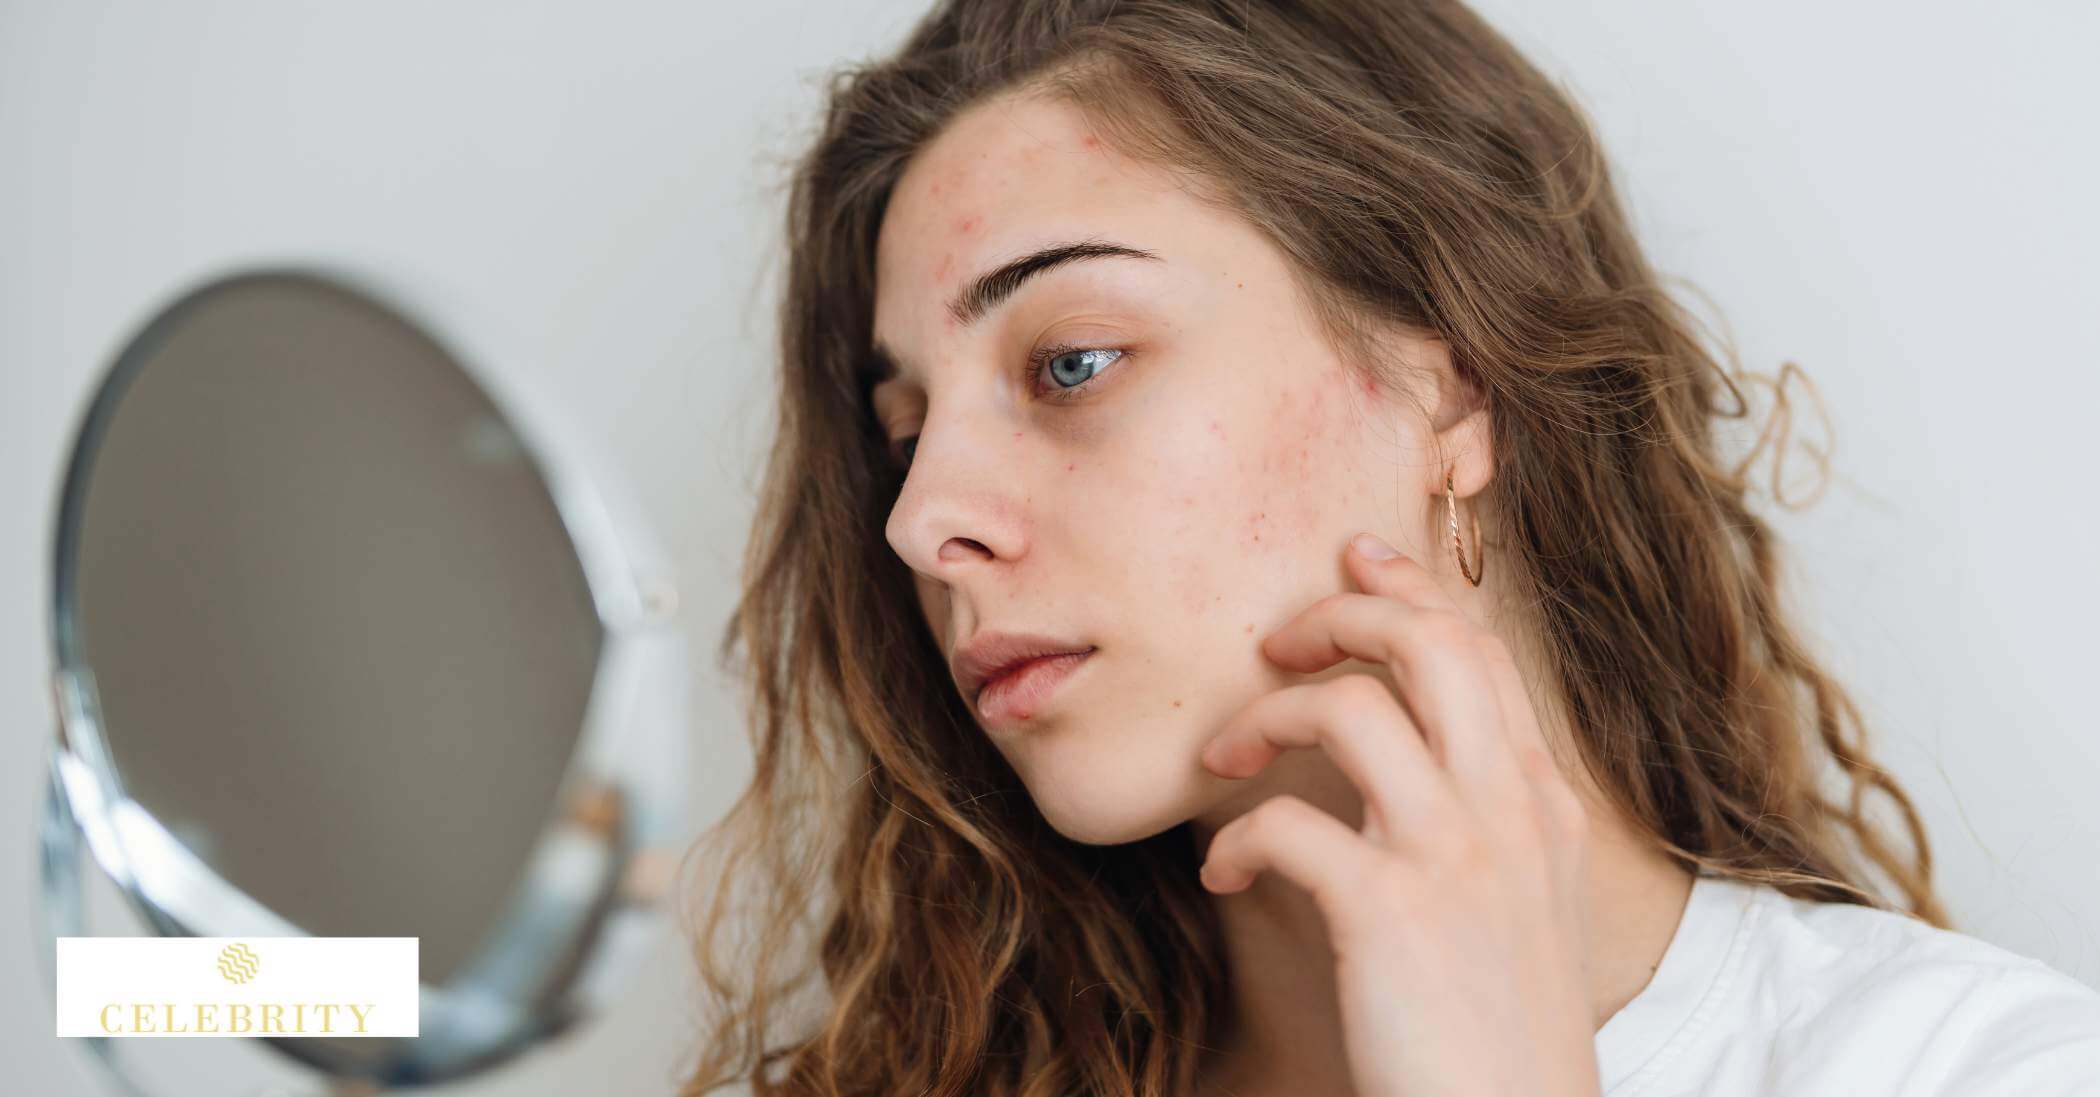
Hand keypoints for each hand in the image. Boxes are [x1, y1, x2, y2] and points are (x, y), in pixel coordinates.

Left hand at [1196, 532, 1599, 1096]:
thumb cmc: (1501, 1032)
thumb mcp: (1526, 908)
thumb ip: (1486, 825)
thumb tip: (1403, 769)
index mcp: (1541, 803)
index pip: (1480, 652)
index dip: (1410, 590)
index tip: (1353, 557)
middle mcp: (1509, 810)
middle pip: (1428, 642)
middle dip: (1340, 613)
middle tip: (1274, 643)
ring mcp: (1454, 855)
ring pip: (1350, 705)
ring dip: (1265, 716)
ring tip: (1223, 759)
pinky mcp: (1390, 910)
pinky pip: (1285, 822)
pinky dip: (1236, 839)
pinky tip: (1223, 872)